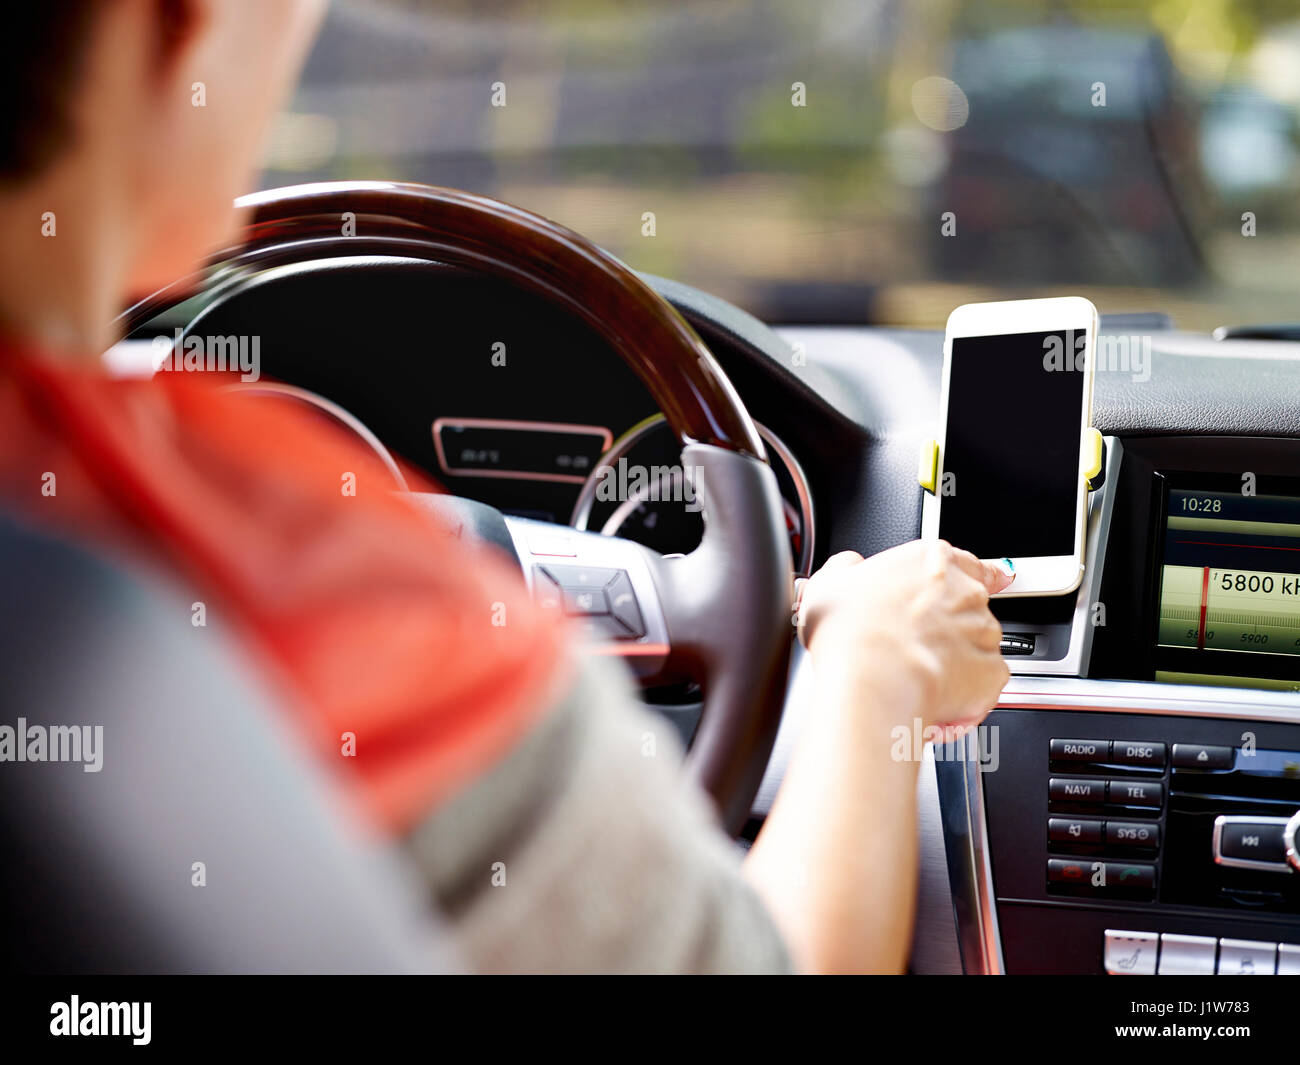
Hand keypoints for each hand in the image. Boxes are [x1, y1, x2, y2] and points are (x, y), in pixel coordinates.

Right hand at [796, 540, 1013, 732]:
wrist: (871, 680)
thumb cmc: (851, 632)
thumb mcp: (828, 582)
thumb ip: (846, 568)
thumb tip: (849, 567)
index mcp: (931, 561)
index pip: (966, 562)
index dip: (970, 577)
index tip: (978, 584)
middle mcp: (964, 592)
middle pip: (967, 608)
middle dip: (944, 628)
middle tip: (907, 645)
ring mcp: (982, 633)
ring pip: (975, 648)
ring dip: (951, 661)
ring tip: (911, 677)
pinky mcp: (991, 673)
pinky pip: (982, 684)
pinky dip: (963, 694)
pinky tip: (931, 698)